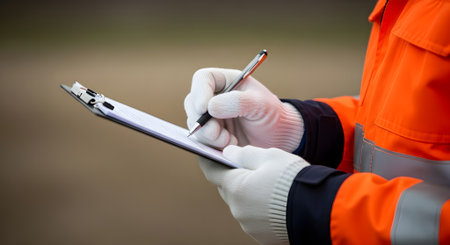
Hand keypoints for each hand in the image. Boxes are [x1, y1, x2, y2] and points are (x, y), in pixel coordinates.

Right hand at [184, 68, 303, 150]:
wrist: (279, 138)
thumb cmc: (272, 115)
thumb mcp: (260, 104)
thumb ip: (237, 102)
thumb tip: (209, 107)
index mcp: (226, 82)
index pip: (203, 79)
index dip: (199, 92)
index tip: (204, 108)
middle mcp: (214, 97)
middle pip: (193, 103)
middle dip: (202, 121)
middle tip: (217, 133)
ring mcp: (211, 117)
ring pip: (195, 124)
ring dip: (209, 136)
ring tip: (230, 141)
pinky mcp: (212, 135)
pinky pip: (202, 140)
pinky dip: (213, 145)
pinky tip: (230, 146)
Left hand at [199, 145, 309, 243]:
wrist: (319, 208)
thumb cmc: (293, 179)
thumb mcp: (269, 156)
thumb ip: (245, 153)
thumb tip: (228, 153)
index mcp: (236, 188)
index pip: (212, 171)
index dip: (208, 159)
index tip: (206, 152)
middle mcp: (238, 209)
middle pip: (227, 188)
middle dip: (232, 176)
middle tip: (243, 165)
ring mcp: (249, 225)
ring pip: (241, 203)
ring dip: (247, 193)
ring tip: (264, 183)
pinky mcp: (261, 235)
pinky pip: (253, 217)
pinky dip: (258, 207)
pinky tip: (272, 200)